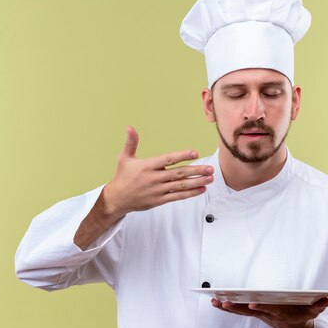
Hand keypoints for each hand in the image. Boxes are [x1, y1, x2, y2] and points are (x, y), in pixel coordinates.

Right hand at [74, 126, 212, 249]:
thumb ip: (131, 142)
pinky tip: (201, 189)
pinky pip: (177, 197)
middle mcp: (154, 178)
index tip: (195, 153)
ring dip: (197, 182)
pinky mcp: (159, 200)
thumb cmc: (122, 176)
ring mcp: (157, 190)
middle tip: (210, 168)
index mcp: (147, 166)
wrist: (117, 199)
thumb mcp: (124, 158)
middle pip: (178, 173)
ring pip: (180, 186)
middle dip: (196, 171)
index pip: (168, 159)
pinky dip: (190, 193)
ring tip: (210, 178)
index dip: (182, 156)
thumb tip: (129, 127)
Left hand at [211, 297, 327, 327]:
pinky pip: (239, 311)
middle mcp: (267, 314)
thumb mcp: (313, 311)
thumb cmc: (302, 315)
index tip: (251, 305)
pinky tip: (216, 303)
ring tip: (214, 301)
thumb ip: (319, 305)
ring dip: (228, 307)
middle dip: (237, 307)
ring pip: (242, 311)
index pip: (269, 310)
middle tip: (224, 302)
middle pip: (250, 311)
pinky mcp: (255, 313)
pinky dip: (227, 307)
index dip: (260, 308)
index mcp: (280, 312)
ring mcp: (260, 314)